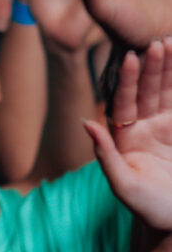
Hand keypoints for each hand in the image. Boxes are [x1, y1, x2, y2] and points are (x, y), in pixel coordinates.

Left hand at [85, 39, 171, 229]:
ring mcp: (165, 128)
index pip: (124, 104)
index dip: (127, 82)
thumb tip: (87, 124)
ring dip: (169, 70)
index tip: (131, 58)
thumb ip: (105, 156)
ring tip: (171, 43)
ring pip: (166, 92)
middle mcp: (143, 128)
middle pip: (146, 92)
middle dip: (152, 68)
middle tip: (157, 43)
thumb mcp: (123, 186)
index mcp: (124, 139)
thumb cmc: (148, 209)